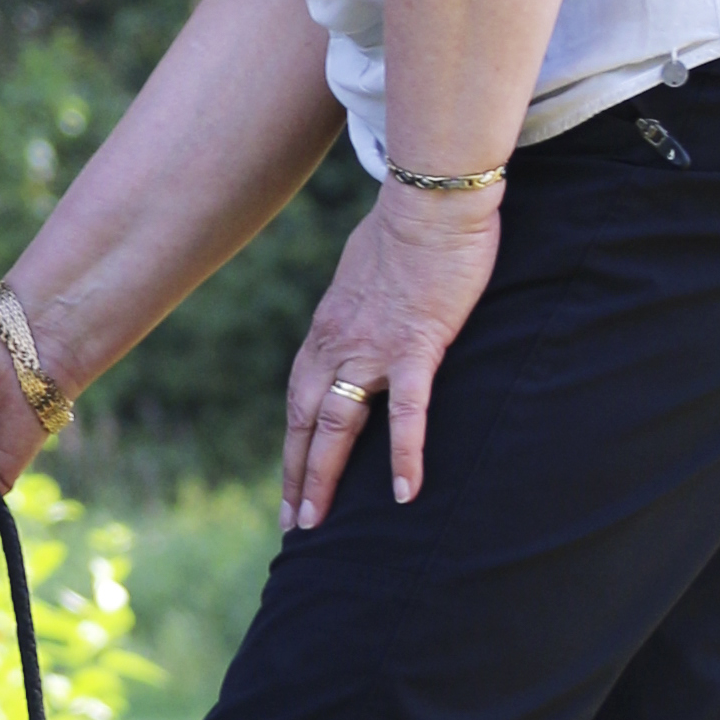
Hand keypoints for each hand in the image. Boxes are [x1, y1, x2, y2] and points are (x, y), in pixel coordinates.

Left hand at [281, 188, 501, 530]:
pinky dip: (405, 454)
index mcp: (328, 328)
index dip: (294, 441)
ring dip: (325, 476)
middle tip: (294, 522)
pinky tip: (405, 494)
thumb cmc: (406, 229)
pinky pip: (408, 411)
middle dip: (297, 474)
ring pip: (338, 424)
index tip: (291, 479)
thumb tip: (363, 321)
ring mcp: (373, 348)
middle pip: (307, 420)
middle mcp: (338, 344)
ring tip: (318, 521)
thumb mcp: (365, 274)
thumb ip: (359, 307)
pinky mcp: (416, 345)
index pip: (300, 397)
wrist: (429, 197)